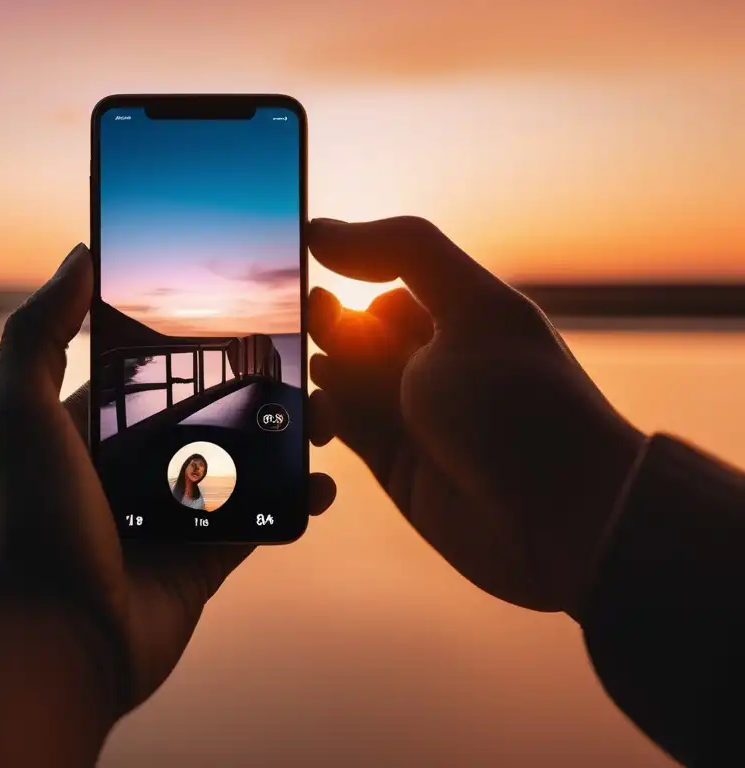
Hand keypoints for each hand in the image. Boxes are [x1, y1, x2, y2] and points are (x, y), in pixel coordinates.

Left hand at [0, 243, 335, 714]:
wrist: (53, 639)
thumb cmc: (29, 521)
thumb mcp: (18, 408)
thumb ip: (42, 328)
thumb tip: (80, 253)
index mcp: (95, 424)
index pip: (157, 364)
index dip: (200, 334)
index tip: (250, 303)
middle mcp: (135, 463)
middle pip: (212, 408)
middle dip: (260, 383)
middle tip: (311, 355)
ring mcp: (174, 510)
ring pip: (245, 458)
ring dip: (289, 434)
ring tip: (328, 412)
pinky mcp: (206, 556)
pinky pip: (261, 515)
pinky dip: (296, 498)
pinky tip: (326, 482)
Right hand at [307, 217, 644, 618]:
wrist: (559, 523)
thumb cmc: (522, 407)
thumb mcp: (472, 307)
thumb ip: (402, 251)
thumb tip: (322, 228)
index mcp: (459, 314)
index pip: (382, 280)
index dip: (344, 276)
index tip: (302, 273)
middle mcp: (431, 360)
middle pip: (352, 330)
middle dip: (323, 328)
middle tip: (308, 339)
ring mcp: (410, 414)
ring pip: (337, 380)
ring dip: (315, 379)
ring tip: (319, 391)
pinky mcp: (391, 464)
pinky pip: (338, 431)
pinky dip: (318, 423)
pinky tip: (317, 424)